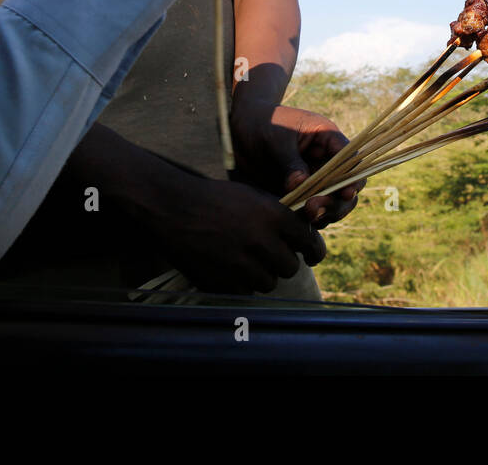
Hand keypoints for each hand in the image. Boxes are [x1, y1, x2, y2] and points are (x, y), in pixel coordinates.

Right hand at [138, 172, 325, 294]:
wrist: (173, 208)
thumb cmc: (214, 198)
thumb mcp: (252, 196)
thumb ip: (279, 215)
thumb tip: (303, 235)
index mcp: (272, 216)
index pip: (308, 240)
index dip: (314, 250)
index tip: (313, 255)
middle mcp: (260, 241)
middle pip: (290, 267)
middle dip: (284, 262)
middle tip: (274, 256)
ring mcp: (240, 264)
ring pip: (269, 282)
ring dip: (264, 274)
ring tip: (250, 261)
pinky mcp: (222, 281)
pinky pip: (245, 291)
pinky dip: (242, 283)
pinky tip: (231, 268)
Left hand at [231, 101, 365, 227]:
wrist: (236, 131)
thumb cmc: (261, 123)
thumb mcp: (276, 138)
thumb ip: (290, 162)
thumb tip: (299, 185)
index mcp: (327, 140)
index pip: (351, 159)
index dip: (353, 177)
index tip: (345, 193)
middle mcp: (325, 162)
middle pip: (346, 187)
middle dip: (336, 202)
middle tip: (313, 208)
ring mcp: (313, 181)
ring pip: (332, 204)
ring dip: (324, 214)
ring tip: (305, 216)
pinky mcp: (299, 196)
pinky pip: (311, 213)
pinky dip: (307, 221)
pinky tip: (293, 221)